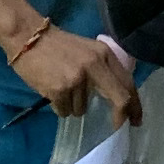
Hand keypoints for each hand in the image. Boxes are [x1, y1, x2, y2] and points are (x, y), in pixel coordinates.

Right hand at [11, 21, 137, 124]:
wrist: (27, 36)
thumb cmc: (58, 46)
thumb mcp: (87, 51)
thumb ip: (102, 70)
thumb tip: (115, 98)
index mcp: (104, 54)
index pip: (127, 82)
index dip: (134, 104)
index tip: (135, 119)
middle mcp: (94, 66)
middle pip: (119, 99)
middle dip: (121, 116)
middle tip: (118, 126)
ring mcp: (77, 79)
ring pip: (82, 109)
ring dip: (73, 105)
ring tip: (61, 87)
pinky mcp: (59, 90)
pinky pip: (65, 111)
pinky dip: (59, 106)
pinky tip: (52, 90)